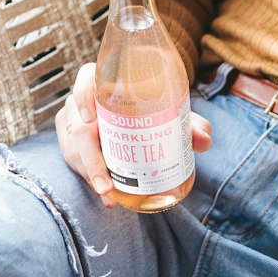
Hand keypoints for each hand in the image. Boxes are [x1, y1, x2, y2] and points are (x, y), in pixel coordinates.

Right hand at [55, 62, 213, 207]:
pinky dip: (91, 179)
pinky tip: (109, 196)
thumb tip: (203, 140)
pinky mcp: (74, 143)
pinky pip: (76, 162)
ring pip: (74, 149)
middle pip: (77, 126)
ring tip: (109, 195)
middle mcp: (85, 101)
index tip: (90, 119)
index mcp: (105, 81)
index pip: (86, 80)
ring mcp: (75, 124)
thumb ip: (190, 124)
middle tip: (105, 184)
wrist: (140, 121)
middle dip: (89, 160)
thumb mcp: (171, 115)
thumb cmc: (153, 111)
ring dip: (90, 175)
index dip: (83, 96)